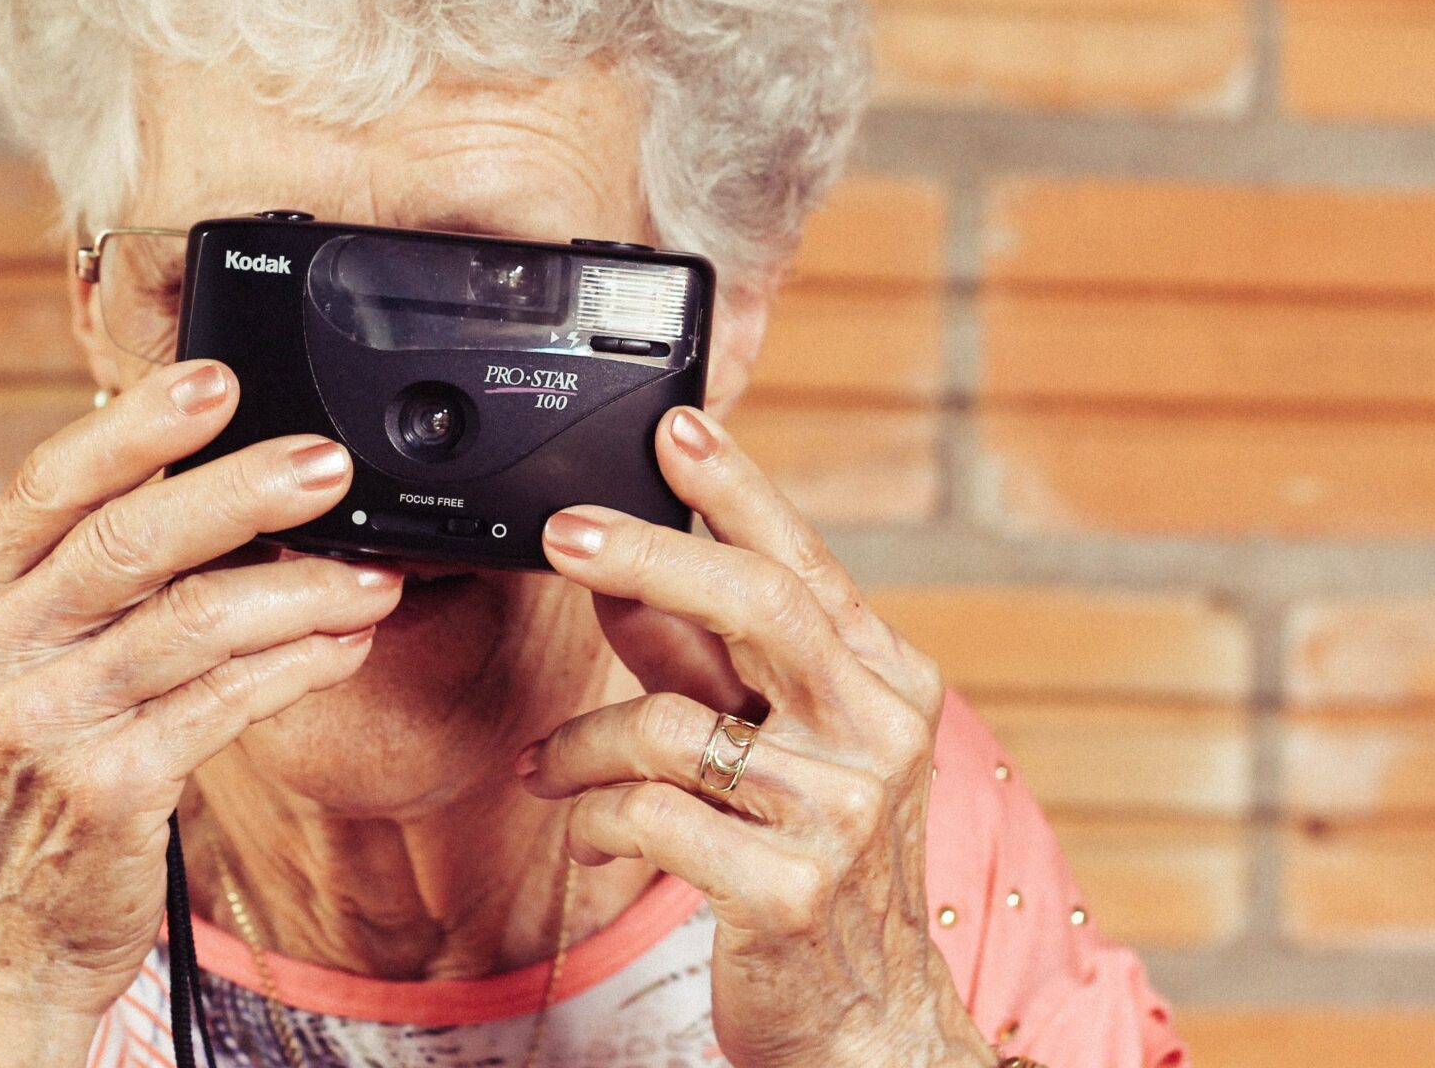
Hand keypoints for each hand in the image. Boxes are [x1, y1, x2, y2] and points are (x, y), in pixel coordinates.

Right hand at [0, 360, 401, 1067]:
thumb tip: (219, 483)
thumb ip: (90, 584)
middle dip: (242, 490)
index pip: (48, 485)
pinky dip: (299, 664)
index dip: (135, 426)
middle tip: (330, 463)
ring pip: (195, 622)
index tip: (217, 377)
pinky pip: (227, 703)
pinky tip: (346, 643)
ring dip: (303, 588)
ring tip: (375, 571)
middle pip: (129, 539)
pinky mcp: (106, 789)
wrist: (2, 944)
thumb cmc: (34, 787)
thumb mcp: (26, 670)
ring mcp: (41, 724)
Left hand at [520, 406, 992, 1067]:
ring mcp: (842, 813)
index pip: (804, 563)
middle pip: (756, 605)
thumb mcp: (776, 747)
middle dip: (647, 555)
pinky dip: (592, 821)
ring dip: (580, 746)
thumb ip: (705, 661)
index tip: (673, 426)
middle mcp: (880, 735)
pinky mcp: (790, 888)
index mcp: (887, 684)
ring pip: (670, 724)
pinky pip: (647, 816)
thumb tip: (621, 573)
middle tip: (559, 534)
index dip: (736, 489)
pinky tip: (585, 836)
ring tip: (547, 770)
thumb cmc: (811, 869)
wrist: (865, 1023)